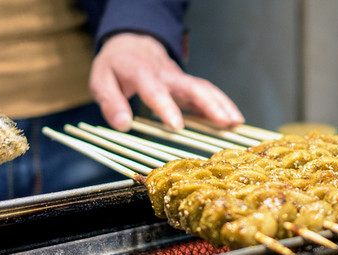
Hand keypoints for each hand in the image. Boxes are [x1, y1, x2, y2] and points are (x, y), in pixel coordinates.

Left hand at [89, 33, 243, 131]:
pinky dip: (222, 104)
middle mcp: (166, 75)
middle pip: (192, 87)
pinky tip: (234, 120)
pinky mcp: (186, 84)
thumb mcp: (101, 82)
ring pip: (204, 88)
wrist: (131, 44)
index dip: (167, 108)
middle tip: (224, 123)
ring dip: (222, 105)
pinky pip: (207, 93)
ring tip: (236, 124)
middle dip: (210, 105)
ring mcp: (179, 78)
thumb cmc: (115, 66)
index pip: (155, 91)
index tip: (176, 126)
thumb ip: (111, 104)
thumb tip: (123, 125)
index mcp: (142, 73)